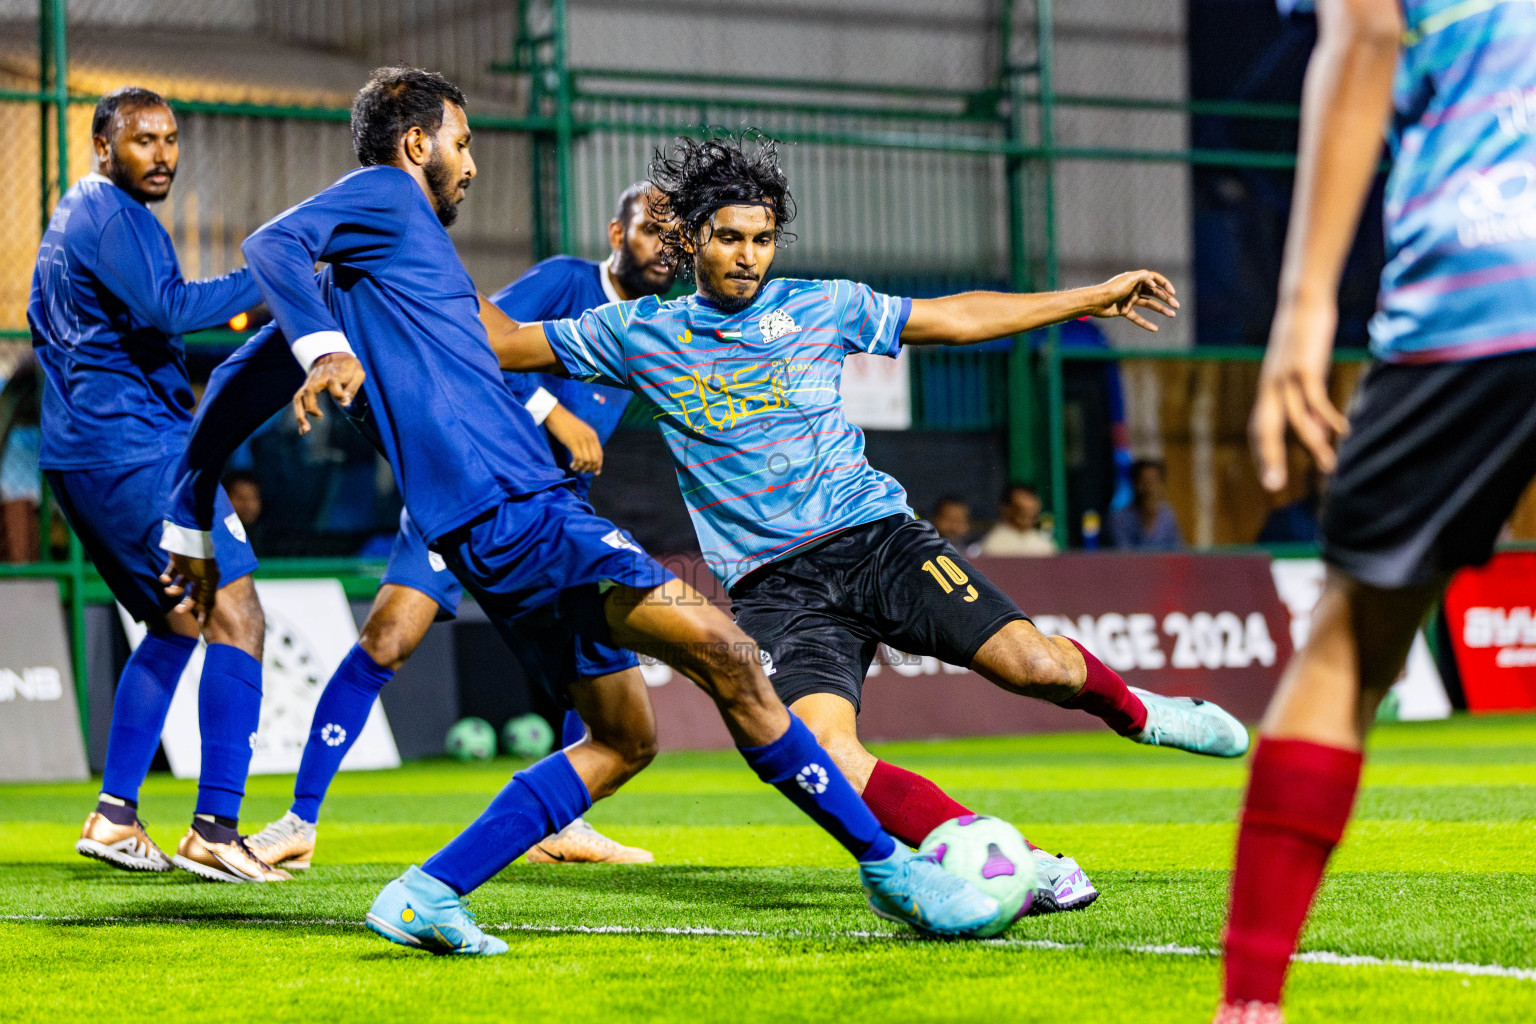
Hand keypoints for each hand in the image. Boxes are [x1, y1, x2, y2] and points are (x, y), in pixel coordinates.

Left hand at [160, 552, 220, 623]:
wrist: (189, 538)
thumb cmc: (201, 560)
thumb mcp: (208, 578)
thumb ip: (207, 594)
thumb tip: (207, 609)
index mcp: (210, 580)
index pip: (208, 599)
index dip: (204, 612)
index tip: (200, 624)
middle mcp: (200, 577)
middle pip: (192, 595)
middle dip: (186, 604)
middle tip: (179, 610)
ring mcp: (188, 570)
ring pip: (180, 586)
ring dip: (173, 591)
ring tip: (169, 590)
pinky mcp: (177, 563)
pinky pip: (170, 575)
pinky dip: (166, 578)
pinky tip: (165, 578)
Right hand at [292, 352, 364, 434]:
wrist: (332, 354)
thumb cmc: (348, 366)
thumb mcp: (357, 372)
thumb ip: (353, 387)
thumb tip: (345, 402)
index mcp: (333, 375)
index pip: (334, 386)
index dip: (340, 394)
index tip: (344, 400)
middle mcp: (318, 380)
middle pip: (310, 392)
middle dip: (312, 406)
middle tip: (320, 417)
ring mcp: (309, 384)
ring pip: (299, 398)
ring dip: (300, 414)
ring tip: (305, 430)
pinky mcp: (306, 388)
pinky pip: (298, 401)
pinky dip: (298, 414)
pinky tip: (302, 428)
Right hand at [544, 403, 603, 473]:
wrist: (555, 414)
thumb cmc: (565, 423)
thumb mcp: (580, 431)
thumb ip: (586, 440)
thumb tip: (587, 454)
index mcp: (593, 435)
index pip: (600, 454)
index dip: (598, 465)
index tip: (595, 472)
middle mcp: (589, 438)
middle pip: (595, 459)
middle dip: (590, 468)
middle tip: (583, 472)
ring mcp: (581, 440)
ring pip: (587, 460)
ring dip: (582, 468)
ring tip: (576, 469)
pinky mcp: (572, 442)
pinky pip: (578, 458)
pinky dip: (576, 465)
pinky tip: (571, 465)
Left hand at [1088, 270, 1179, 331]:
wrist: (1096, 302)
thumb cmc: (1112, 289)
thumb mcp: (1129, 279)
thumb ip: (1143, 276)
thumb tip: (1154, 283)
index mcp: (1136, 279)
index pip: (1155, 279)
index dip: (1165, 285)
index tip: (1172, 293)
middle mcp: (1134, 289)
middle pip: (1154, 293)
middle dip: (1166, 299)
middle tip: (1177, 306)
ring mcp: (1129, 300)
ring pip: (1149, 305)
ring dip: (1161, 309)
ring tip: (1172, 315)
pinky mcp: (1124, 311)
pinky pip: (1137, 318)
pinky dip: (1146, 323)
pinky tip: (1155, 328)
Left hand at [1249, 297, 1349, 491]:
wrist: (1303, 302)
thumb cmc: (1305, 340)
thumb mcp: (1305, 375)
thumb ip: (1308, 404)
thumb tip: (1318, 432)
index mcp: (1267, 391)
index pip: (1260, 429)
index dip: (1264, 453)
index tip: (1270, 476)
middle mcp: (1270, 387)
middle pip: (1266, 430)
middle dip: (1269, 459)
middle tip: (1274, 486)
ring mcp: (1285, 377)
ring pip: (1296, 420)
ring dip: (1313, 445)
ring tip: (1330, 467)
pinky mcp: (1304, 367)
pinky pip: (1316, 400)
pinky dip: (1329, 417)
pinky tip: (1343, 432)